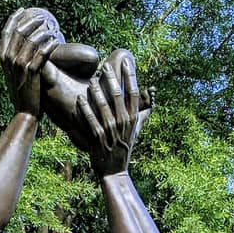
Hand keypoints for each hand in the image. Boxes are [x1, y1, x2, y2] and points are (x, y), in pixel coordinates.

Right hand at [0, 8, 58, 114]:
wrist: (24, 111)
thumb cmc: (22, 91)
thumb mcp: (13, 73)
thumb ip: (15, 58)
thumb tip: (23, 43)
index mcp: (2, 58)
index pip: (6, 32)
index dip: (14, 18)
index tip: (23, 10)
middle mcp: (8, 59)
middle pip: (19, 32)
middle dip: (31, 22)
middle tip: (42, 17)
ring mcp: (19, 66)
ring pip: (31, 41)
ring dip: (42, 32)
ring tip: (51, 28)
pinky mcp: (32, 72)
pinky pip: (42, 54)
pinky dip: (49, 45)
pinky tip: (55, 41)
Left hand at [73, 49, 152, 175]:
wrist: (115, 170)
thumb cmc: (125, 147)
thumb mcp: (137, 130)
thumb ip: (144, 114)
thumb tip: (153, 99)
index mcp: (133, 119)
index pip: (133, 93)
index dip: (130, 76)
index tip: (126, 62)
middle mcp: (123, 123)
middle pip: (118, 95)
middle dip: (111, 78)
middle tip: (105, 65)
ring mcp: (111, 131)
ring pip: (103, 106)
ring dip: (96, 92)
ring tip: (91, 80)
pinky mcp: (98, 138)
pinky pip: (91, 121)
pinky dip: (85, 109)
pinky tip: (79, 98)